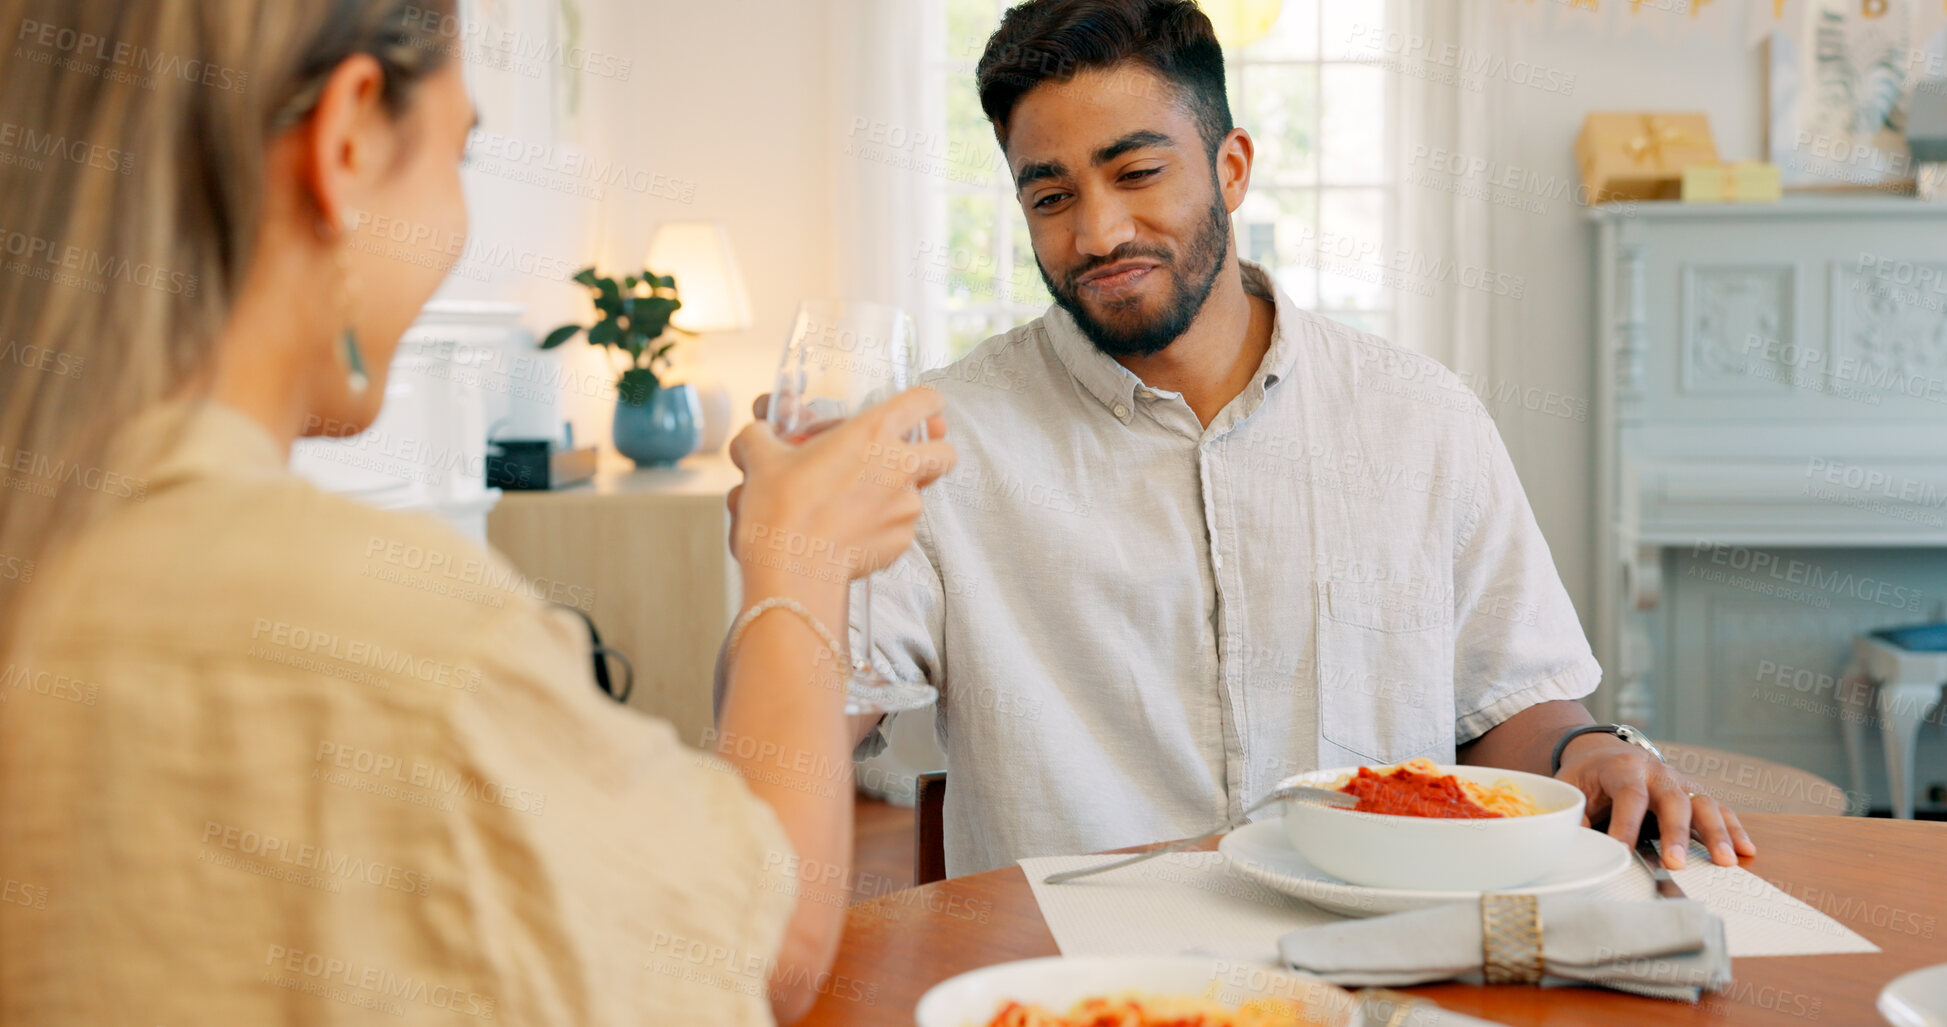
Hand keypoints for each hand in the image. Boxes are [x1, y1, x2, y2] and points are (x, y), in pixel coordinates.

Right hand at [726, 387, 954, 588]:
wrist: (792, 568)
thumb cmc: (781, 510)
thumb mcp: (762, 459)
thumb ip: (763, 436)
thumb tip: (757, 434)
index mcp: (875, 431)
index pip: (926, 401)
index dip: (926, 404)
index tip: (920, 411)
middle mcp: (901, 466)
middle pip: (946, 452)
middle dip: (932, 453)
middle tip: (902, 459)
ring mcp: (907, 507)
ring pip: (922, 493)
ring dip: (899, 493)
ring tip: (860, 501)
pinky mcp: (903, 541)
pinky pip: (902, 527)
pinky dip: (885, 526)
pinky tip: (854, 530)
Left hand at [1556, 736, 1756, 868]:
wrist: (1606, 752)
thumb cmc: (1588, 776)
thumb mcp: (1571, 786)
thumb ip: (1575, 814)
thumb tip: (1578, 847)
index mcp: (1622, 768)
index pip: (1629, 794)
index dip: (1627, 823)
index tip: (1622, 851)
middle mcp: (1657, 772)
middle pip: (1672, 799)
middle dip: (1676, 833)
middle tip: (1676, 863)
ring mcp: (1680, 782)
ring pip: (1703, 804)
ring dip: (1716, 833)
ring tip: (1725, 861)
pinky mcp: (1694, 794)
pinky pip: (1719, 810)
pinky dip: (1734, 829)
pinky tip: (1746, 851)